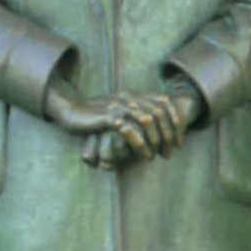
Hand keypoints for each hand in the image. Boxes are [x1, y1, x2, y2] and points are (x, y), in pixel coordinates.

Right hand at [46, 78, 184, 161]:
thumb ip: (137, 116)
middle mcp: (129, 97)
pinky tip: (143, 154)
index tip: (179, 141)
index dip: (176, 121)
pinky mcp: (107, 117)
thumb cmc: (96, 116)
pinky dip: (140, 143)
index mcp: (135, 95)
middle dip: (169, 134)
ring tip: (156, 156)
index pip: (164, 102)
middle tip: (170, 153)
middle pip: (159, 112)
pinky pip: (129, 129)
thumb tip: (157, 130)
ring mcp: (119, 106)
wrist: (70, 111)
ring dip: (156, 140)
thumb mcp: (120, 113)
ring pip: (148, 119)